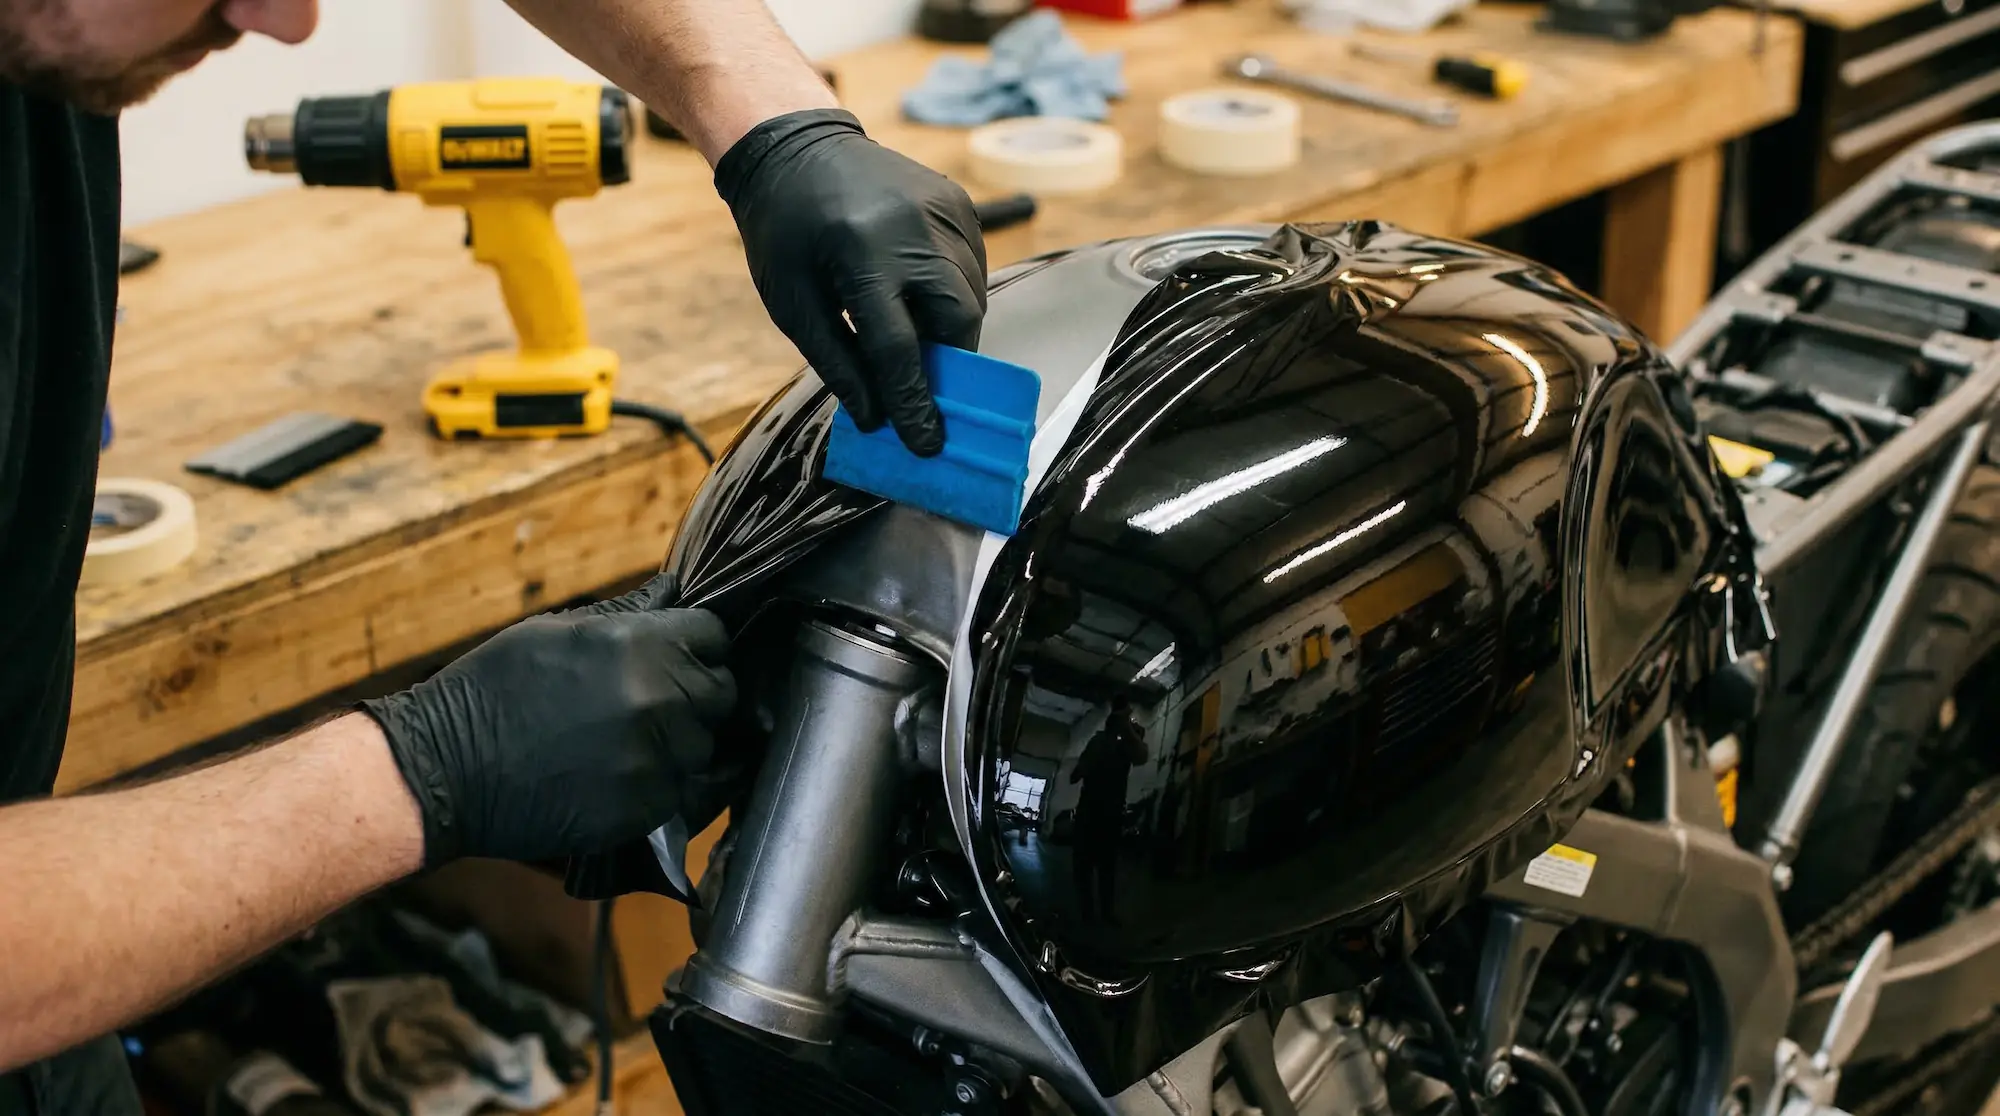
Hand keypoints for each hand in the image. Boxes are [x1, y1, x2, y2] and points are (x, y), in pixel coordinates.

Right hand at [360, 574, 736, 865]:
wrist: (446, 770)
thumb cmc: (492, 690)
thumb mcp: (554, 631)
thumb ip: (625, 614)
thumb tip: (672, 590)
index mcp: (640, 644)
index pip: (714, 636)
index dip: (698, 645)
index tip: (680, 655)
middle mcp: (660, 700)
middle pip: (721, 692)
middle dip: (697, 693)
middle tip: (656, 702)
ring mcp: (658, 758)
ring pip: (705, 745)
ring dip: (682, 743)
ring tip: (633, 742)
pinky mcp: (647, 808)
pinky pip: (683, 791)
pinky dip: (663, 784)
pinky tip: (624, 775)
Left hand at [716, 108, 985, 456]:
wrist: (797, 146)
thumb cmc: (786, 233)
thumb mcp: (792, 304)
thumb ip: (838, 363)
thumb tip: (879, 419)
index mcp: (860, 255)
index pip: (899, 348)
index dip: (914, 402)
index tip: (928, 443)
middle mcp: (912, 229)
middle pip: (956, 320)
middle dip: (948, 365)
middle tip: (926, 388)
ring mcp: (944, 210)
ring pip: (973, 297)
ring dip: (953, 332)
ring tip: (920, 341)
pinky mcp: (959, 202)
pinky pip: (972, 268)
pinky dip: (956, 295)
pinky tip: (924, 296)